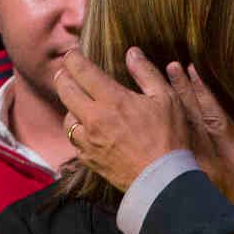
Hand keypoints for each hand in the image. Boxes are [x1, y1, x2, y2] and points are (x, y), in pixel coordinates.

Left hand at [55, 48, 193, 191]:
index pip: (82, 71)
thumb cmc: (169, 137)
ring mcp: (89, 141)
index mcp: (112, 100)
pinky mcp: (89, 159)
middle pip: (65, 90)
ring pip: (66, 117)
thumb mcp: (166, 99)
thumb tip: (132, 53)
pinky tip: (85, 129)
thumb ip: (146, 73)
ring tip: (77, 101)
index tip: (73, 53)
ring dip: (69, 105)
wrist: (163, 180)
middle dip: (63, 76)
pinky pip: (74, 141)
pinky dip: (77, 131)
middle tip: (67, 71)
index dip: (73, 58)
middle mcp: (94, 119)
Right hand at [169, 63, 233, 233]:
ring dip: (202, 92)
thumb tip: (164, 173)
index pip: (174, 135)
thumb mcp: (201, 209)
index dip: (164, 110)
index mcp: (193, 173)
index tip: (151, 90)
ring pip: (214, 117)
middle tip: (167, 67)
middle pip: (190, 120)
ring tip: (189, 69)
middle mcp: (209, 161)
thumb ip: (188, 186)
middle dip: (178, 92)